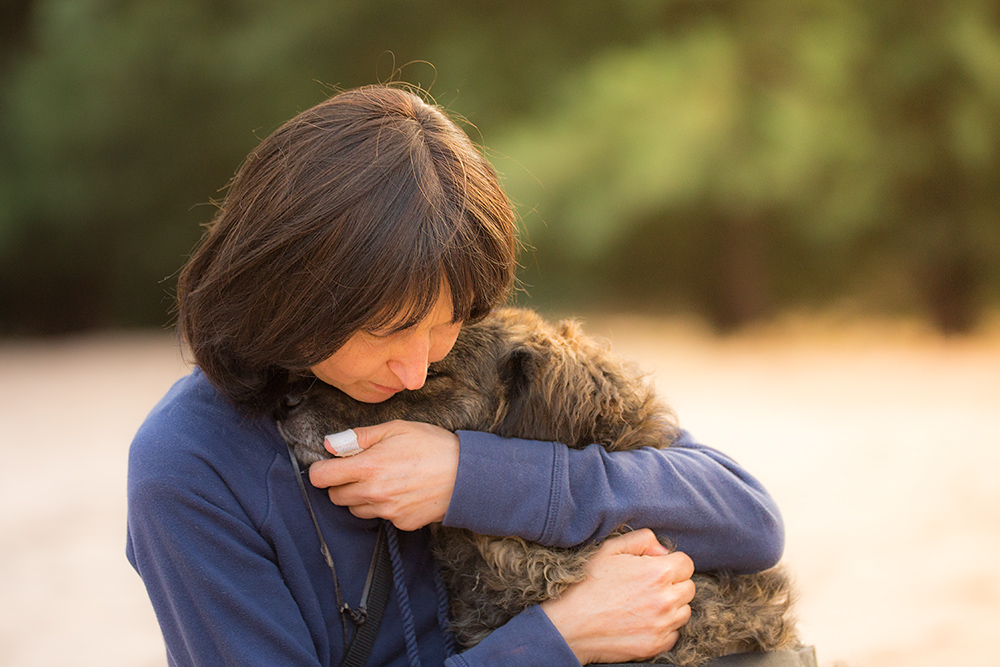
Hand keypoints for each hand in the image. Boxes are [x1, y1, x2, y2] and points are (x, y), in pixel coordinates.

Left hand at [307, 420, 459, 530]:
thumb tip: (330, 444)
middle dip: (341, 483)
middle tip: (362, 470)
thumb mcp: (396, 429)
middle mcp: (373, 493)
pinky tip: (400, 491)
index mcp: (368, 467)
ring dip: (360, 497)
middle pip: (335, 496)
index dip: (322, 469)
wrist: (466, 475)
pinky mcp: (400, 523)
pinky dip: (383, 506)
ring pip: (355, 509)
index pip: (321, 477)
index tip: (331, 464)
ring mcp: (387, 511)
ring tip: (384, 480)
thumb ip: (359, 437)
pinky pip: (380, 517)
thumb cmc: (432, 446)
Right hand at [540, 529, 695, 664]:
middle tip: (649, 585)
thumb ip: (641, 540)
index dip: (672, 562)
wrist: (571, 625)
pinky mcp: (656, 646)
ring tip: (645, 603)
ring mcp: (662, 626)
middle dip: (674, 583)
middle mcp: (665, 600)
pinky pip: (674, 633)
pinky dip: (664, 627)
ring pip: (684, 611)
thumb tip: (662, 550)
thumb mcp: (609, 550)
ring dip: (671, 606)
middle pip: (689, 588)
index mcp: (658, 573)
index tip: (657, 567)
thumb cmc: (587, 585)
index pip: (687, 563)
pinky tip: (642, 620)